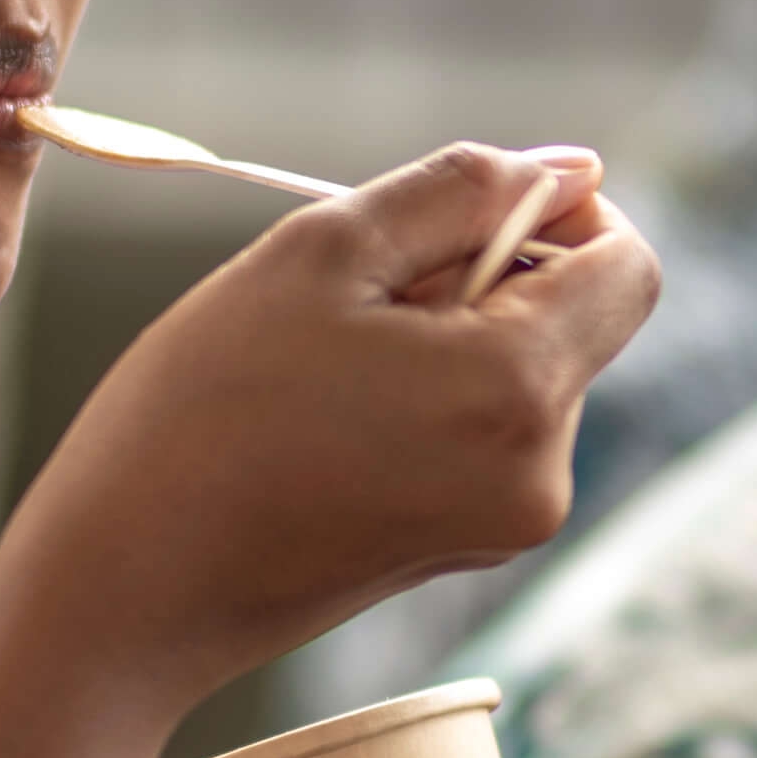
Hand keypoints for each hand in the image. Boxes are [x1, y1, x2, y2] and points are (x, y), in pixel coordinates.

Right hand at [0, 145, 656, 705]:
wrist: (127, 588)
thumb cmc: (202, 411)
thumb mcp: (320, 253)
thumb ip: (459, 192)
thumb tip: (574, 168)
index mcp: (519, 390)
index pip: (629, 265)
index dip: (564, 213)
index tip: (461, 216)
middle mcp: (544, 473)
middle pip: (572, 318)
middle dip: (484, 278)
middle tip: (349, 303)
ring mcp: (509, 525)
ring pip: (521, 372)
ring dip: (445, 338)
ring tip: (323, 369)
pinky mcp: (467, 549)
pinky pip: (483, 432)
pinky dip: (427, 397)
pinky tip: (326, 418)